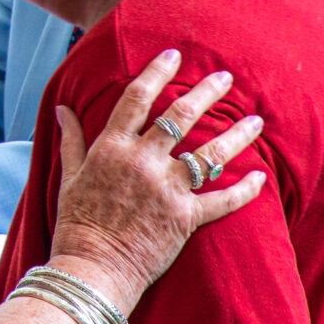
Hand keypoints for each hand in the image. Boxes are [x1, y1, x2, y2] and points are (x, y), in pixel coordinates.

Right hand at [47, 50, 266, 313]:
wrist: (92, 268)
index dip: (157, 72)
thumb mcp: (68, 175)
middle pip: (181, 116)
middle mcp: (142, 162)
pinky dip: (246, 189)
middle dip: (206, 91)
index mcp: (112, 148)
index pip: (137, 98)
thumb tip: (61, 108)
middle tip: (226, 77)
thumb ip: (72, 139)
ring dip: (237, 135)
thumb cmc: (77, 223)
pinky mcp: (185, 217)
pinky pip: (223, 199)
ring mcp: (166, 189)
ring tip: (255, 120)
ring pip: (210, 154)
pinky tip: (261, 176)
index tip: (173, 55)